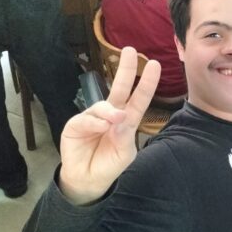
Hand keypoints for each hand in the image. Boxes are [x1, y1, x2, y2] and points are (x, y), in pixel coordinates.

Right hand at [59, 47, 160, 204]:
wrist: (88, 180)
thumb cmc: (109, 164)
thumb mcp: (124, 154)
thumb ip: (125, 136)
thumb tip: (120, 116)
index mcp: (126, 121)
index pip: (139, 99)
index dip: (147, 83)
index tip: (155, 65)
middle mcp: (110, 115)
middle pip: (120, 88)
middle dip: (126, 69)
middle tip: (130, 51)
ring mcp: (93, 118)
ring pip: (103, 105)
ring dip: (110, 110)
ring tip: (116, 118)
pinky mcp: (76, 125)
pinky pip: (87, 119)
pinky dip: (95, 122)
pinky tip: (101, 127)